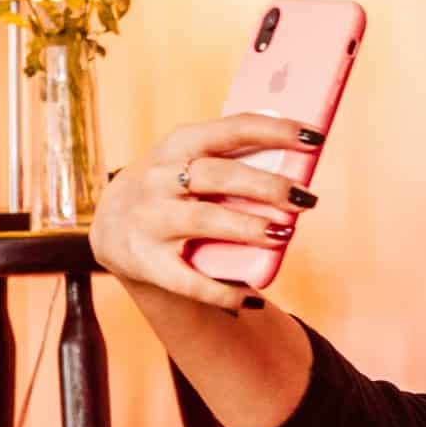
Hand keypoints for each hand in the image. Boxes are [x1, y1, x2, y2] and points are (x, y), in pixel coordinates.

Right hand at [88, 113, 320, 310]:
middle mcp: (159, 179)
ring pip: (204, 220)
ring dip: (248, 227)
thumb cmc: (174, 188)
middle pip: (219, 176)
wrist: (111, 228)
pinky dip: (223, 290)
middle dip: (267, 186)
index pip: (231, 129)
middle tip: (306, 199)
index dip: (275, 130)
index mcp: (178, 145)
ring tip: (283, 235)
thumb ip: (235, 159)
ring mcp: (150, 220)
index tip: (313, 136)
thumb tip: (301, 164)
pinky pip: (189, 280)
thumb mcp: (191, 161)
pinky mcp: (146, 262)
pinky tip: (253, 297)